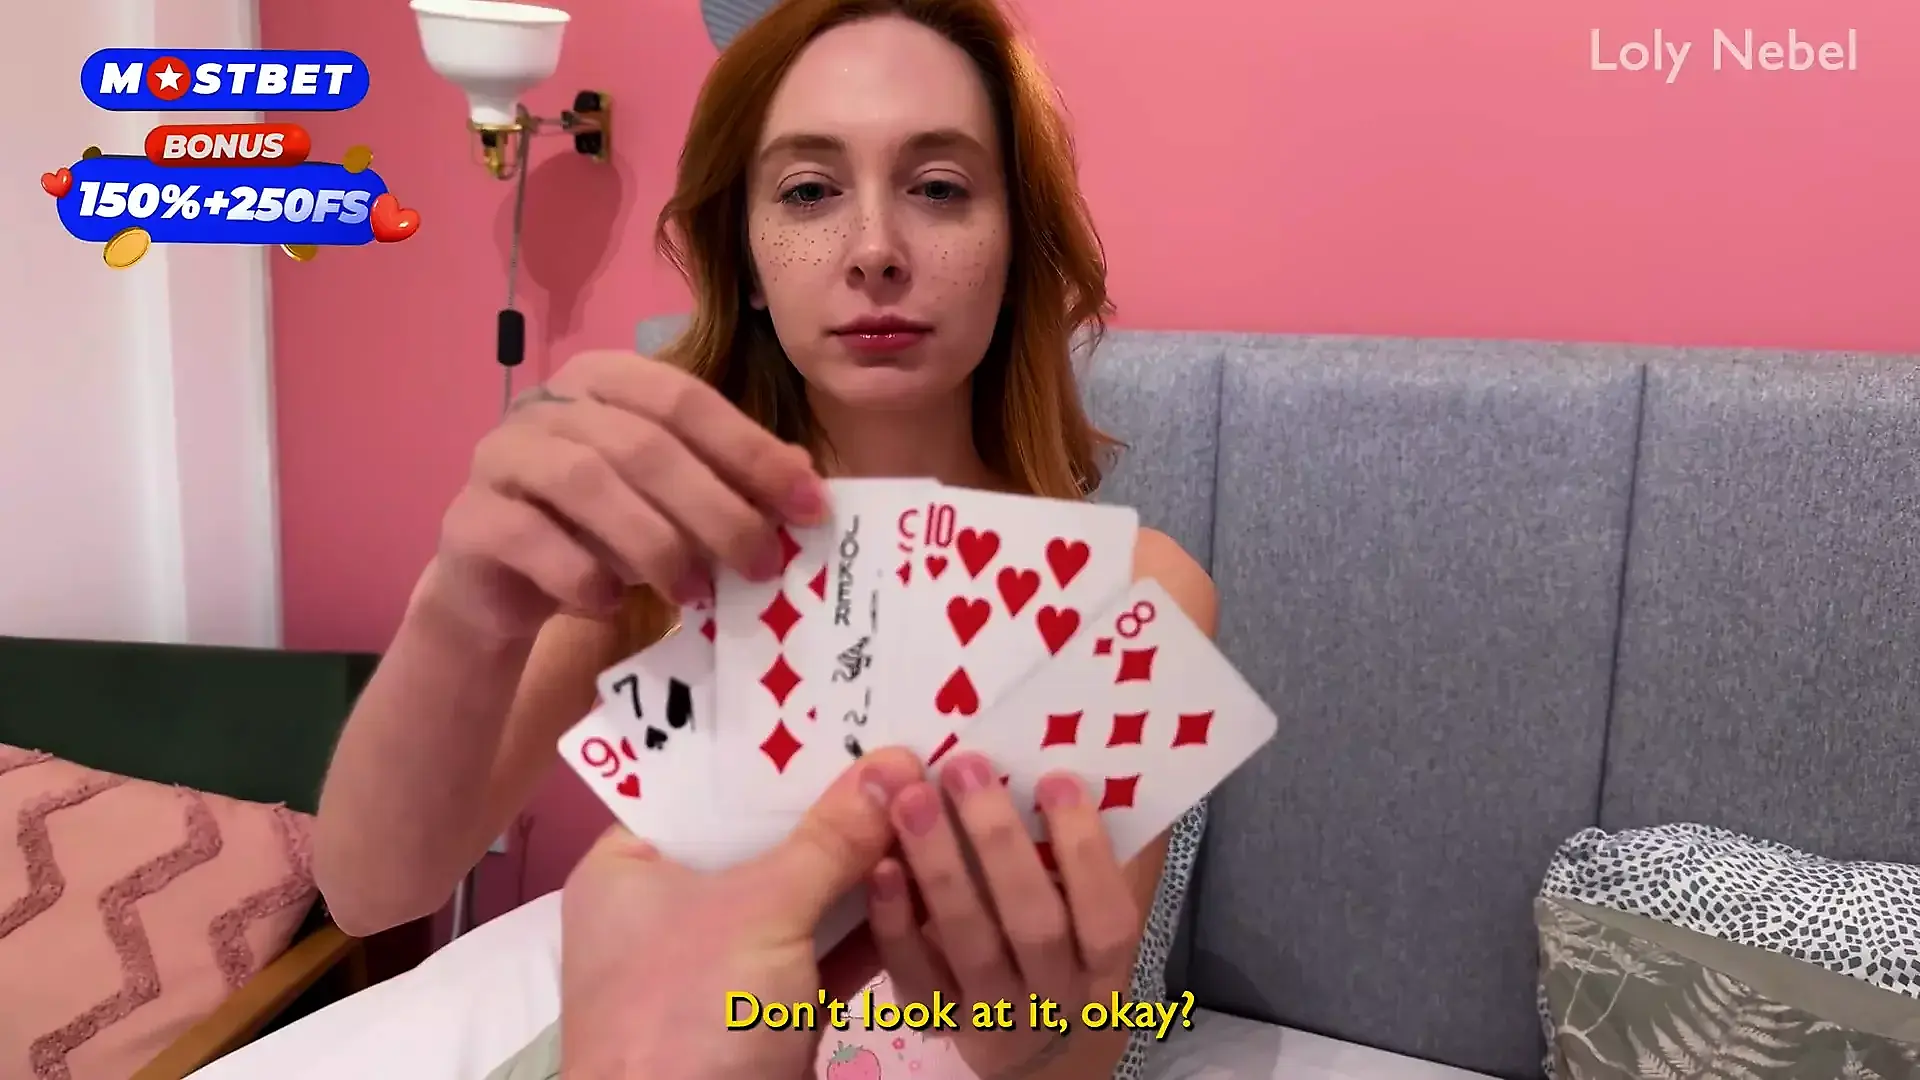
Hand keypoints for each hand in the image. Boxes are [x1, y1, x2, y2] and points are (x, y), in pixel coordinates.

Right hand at [424, 351, 826, 642]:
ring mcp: (502, 455)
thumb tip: (808, 486)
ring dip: (652, 542)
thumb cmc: (602, 531)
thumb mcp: (675, 503)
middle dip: (713, 507)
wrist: (503, 585)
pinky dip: (579, 572)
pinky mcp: (468, 519)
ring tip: (694, 591)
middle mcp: (550, 404)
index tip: (810, 505)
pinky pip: (527, 537)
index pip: (687, 400)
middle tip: (759, 563)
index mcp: (608, 379)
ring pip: (585, 482)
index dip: (751, 450)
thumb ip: (730, 483)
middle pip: (642, 444)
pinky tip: (611, 603)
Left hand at [560, 749, 921, 1079]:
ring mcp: (721, 965)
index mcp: (631, 868)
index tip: (851, 705)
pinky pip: (825, 950)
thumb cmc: (691, 1015)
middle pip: (763, 836)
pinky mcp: (769, 1013)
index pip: (708, 784)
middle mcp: (669, 908)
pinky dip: (872, 922)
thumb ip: (829, 836)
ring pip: (801, 894)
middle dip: (835, 802)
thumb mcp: (761, 911)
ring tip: (936, 797)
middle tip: (909, 743)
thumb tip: (898, 762)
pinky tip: (933, 877)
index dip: (781, 746)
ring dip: (864, 861)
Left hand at [869, 753, 1142, 1078]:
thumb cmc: (1062, 947)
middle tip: (965, 768)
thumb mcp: (1091, 911)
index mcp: (1102, 966)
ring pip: (974, 948)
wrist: (1020, 1045)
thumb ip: (1102, 852)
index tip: (1055, 779)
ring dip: (943, 870)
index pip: (1106, 915)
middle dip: (1000, 843)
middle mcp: (1054, 998)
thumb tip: (1115, 771)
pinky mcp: (937, 1024)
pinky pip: (920, 982)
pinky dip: (899, 926)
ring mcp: (994, 1017)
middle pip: (1035, 926)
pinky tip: (882, 871)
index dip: (1086, 850)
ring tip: (913, 802)